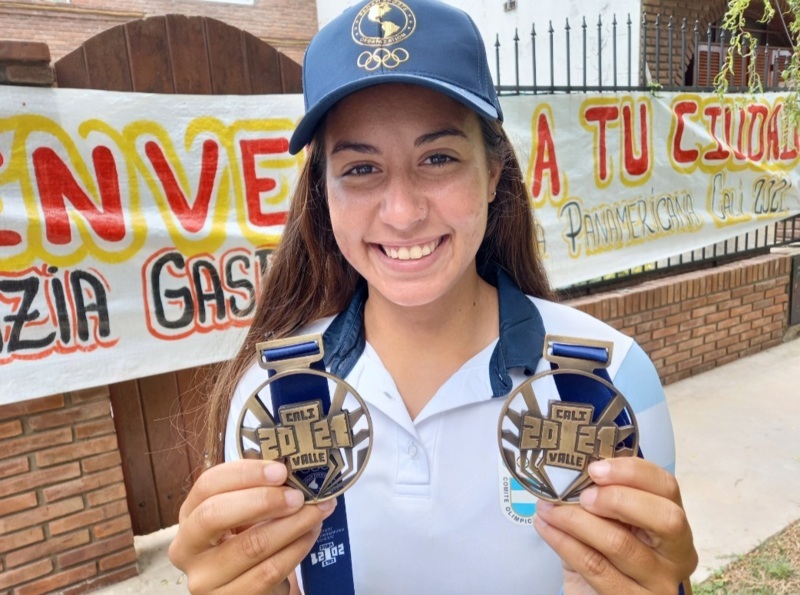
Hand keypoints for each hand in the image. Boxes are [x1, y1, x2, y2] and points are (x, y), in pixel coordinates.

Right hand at [168, 459, 336, 593]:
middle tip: (298, 494)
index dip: (245, 473)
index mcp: (189, 515)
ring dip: (292, 524)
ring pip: (251, 546)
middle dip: (263, 500)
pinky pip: (268, 573)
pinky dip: (296, 550)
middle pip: (216, 514)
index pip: (208, 485)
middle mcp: (187, 548)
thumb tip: (295, 469)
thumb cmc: (246, 540)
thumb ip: (258, 490)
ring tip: (317, 511)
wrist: (248, 586)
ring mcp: (205, 580)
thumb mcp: (242, 513)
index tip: (281, 470)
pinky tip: (311, 534)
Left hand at [533, 457, 696, 593]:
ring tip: (548, 508)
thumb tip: (571, 468)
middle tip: (582, 496)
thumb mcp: (611, 524)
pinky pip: (595, 567)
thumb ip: (603, 497)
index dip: (632, 472)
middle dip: (618, 499)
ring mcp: (659, 583)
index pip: (666, 487)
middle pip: (665, 518)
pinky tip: (546, 527)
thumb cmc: (606, 555)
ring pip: (621, 543)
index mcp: (673, 524)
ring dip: (576, 520)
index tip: (595, 468)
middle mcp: (677, 555)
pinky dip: (564, 542)